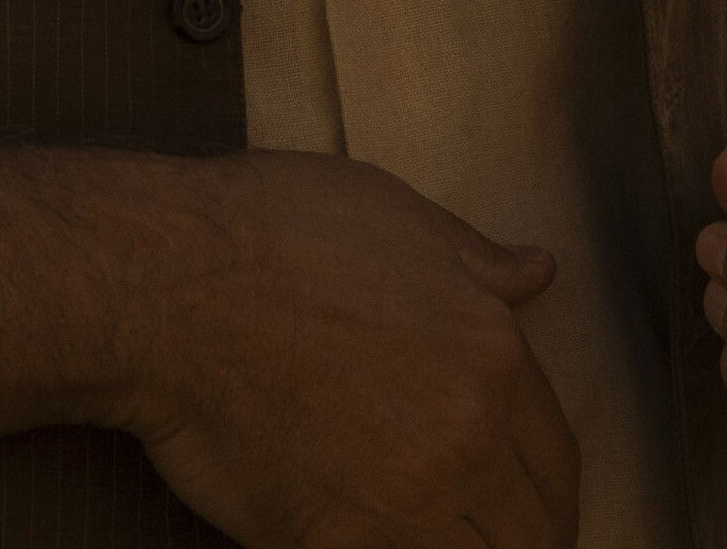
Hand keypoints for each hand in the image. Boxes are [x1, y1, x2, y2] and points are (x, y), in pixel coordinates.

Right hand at [116, 149, 579, 546]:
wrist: (170, 286)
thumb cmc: (272, 228)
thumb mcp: (392, 212)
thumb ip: (476, 259)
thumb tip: (539, 272)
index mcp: (491, 355)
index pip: (557, 455)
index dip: (550, 481)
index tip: (531, 490)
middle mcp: (463, 439)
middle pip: (533, 533)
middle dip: (527, 537)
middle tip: (497, 532)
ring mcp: (399, 503)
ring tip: (440, 538)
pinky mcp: (329, 544)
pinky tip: (376, 540)